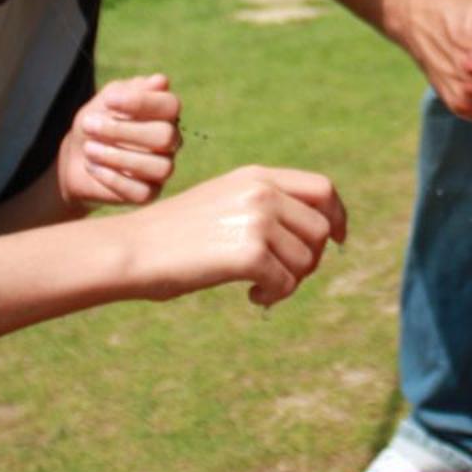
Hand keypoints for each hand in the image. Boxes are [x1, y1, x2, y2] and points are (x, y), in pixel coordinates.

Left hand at [58, 74, 182, 209]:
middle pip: (166, 136)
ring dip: (117, 156)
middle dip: (124, 130)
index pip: (171, 105)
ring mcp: (162, 169)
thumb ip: (127, 91)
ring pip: (159, 166)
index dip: (143, 102)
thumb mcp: (102, 103)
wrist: (73, 160)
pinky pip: (142, 192)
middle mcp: (170, 141)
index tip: (109, 100)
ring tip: (89, 149)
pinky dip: (113, 179)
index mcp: (164, 114)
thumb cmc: (93, 125)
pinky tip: (93, 167)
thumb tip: (161, 81)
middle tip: (89, 125)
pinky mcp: (149, 194)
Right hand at [110, 165, 347, 306]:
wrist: (133, 249)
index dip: (338, 215)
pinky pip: (286, 283)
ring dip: (290, 281)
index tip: (338, 239)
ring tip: (259, 286)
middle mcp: (262, 192)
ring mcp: (257, 220)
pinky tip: (250, 295)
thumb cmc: (173, 234)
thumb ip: (264, 206)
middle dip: (311, 258)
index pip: (322, 188)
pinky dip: (273, 295)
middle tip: (284, 276)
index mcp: (256, 176)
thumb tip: (317, 235)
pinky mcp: (249, 253)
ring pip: (307, 260)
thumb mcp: (222, 202)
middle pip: (321, 229)